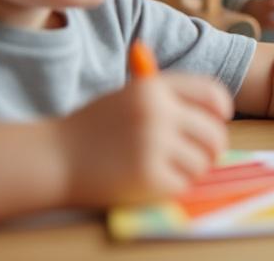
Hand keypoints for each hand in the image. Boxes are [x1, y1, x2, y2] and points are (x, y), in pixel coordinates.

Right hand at [54, 73, 232, 206]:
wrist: (53, 157)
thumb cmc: (93, 127)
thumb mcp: (129, 96)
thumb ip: (169, 97)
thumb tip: (219, 110)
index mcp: (154, 87)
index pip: (211, 93)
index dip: (220, 110)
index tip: (218, 121)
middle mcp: (157, 112)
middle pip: (214, 133)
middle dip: (211, 148)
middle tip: (199, 156)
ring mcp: (153, 146)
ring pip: (202, 162)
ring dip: (191, 169)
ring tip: (167, 167)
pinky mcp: (148, 177)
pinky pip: (183, 184)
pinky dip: (172, 186)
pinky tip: (151, 180)